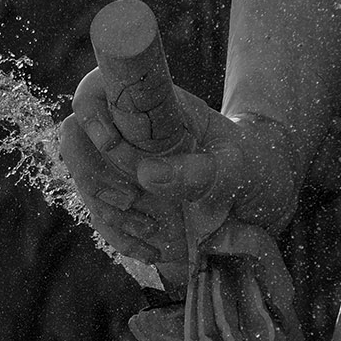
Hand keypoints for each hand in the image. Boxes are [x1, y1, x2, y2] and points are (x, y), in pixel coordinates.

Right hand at [58, 67, 296, 265]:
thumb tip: (147, 175)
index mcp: (151, 106)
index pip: (98, 91)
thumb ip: (200, 171)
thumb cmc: (254, 166)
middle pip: (75, 139)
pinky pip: (104, 218)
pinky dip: (120, 238)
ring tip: (150, 230)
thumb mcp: (238, 167)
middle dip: (91, 172)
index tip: (111, 143)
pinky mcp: (127, 204)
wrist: (265, 195)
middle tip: (128, 200)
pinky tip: (151, 250)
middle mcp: (128, 134)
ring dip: (107, 210)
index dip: (91, 111)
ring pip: (85, 182)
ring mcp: (123, 169)